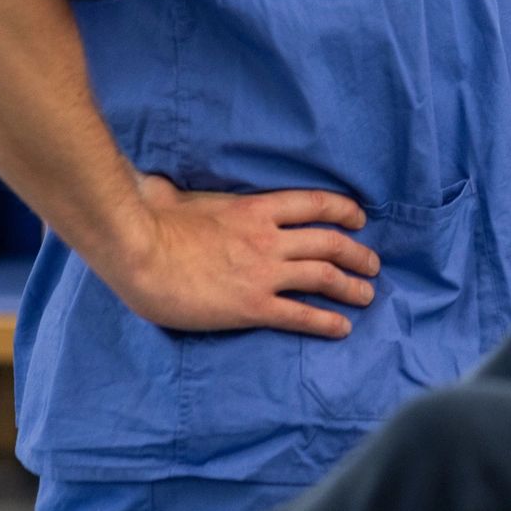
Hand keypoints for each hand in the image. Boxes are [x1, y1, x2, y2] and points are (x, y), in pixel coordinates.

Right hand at [98, 175, 380, 337]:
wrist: (138, 253)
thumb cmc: (151, 220)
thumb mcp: (180, 193)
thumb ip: (184, 191)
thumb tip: (158, 183)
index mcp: (256, 207)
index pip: (315, 204)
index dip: (343, 211)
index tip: (359, 219)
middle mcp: (270, 238)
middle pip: (330, 243)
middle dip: (358, 254)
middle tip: (372, 264)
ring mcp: (264, 273)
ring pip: (323, 277)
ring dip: (351, 286)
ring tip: (367, 294)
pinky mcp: (253, 306)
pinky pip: (300, 314)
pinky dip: (326, 321)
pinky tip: (342, 328)